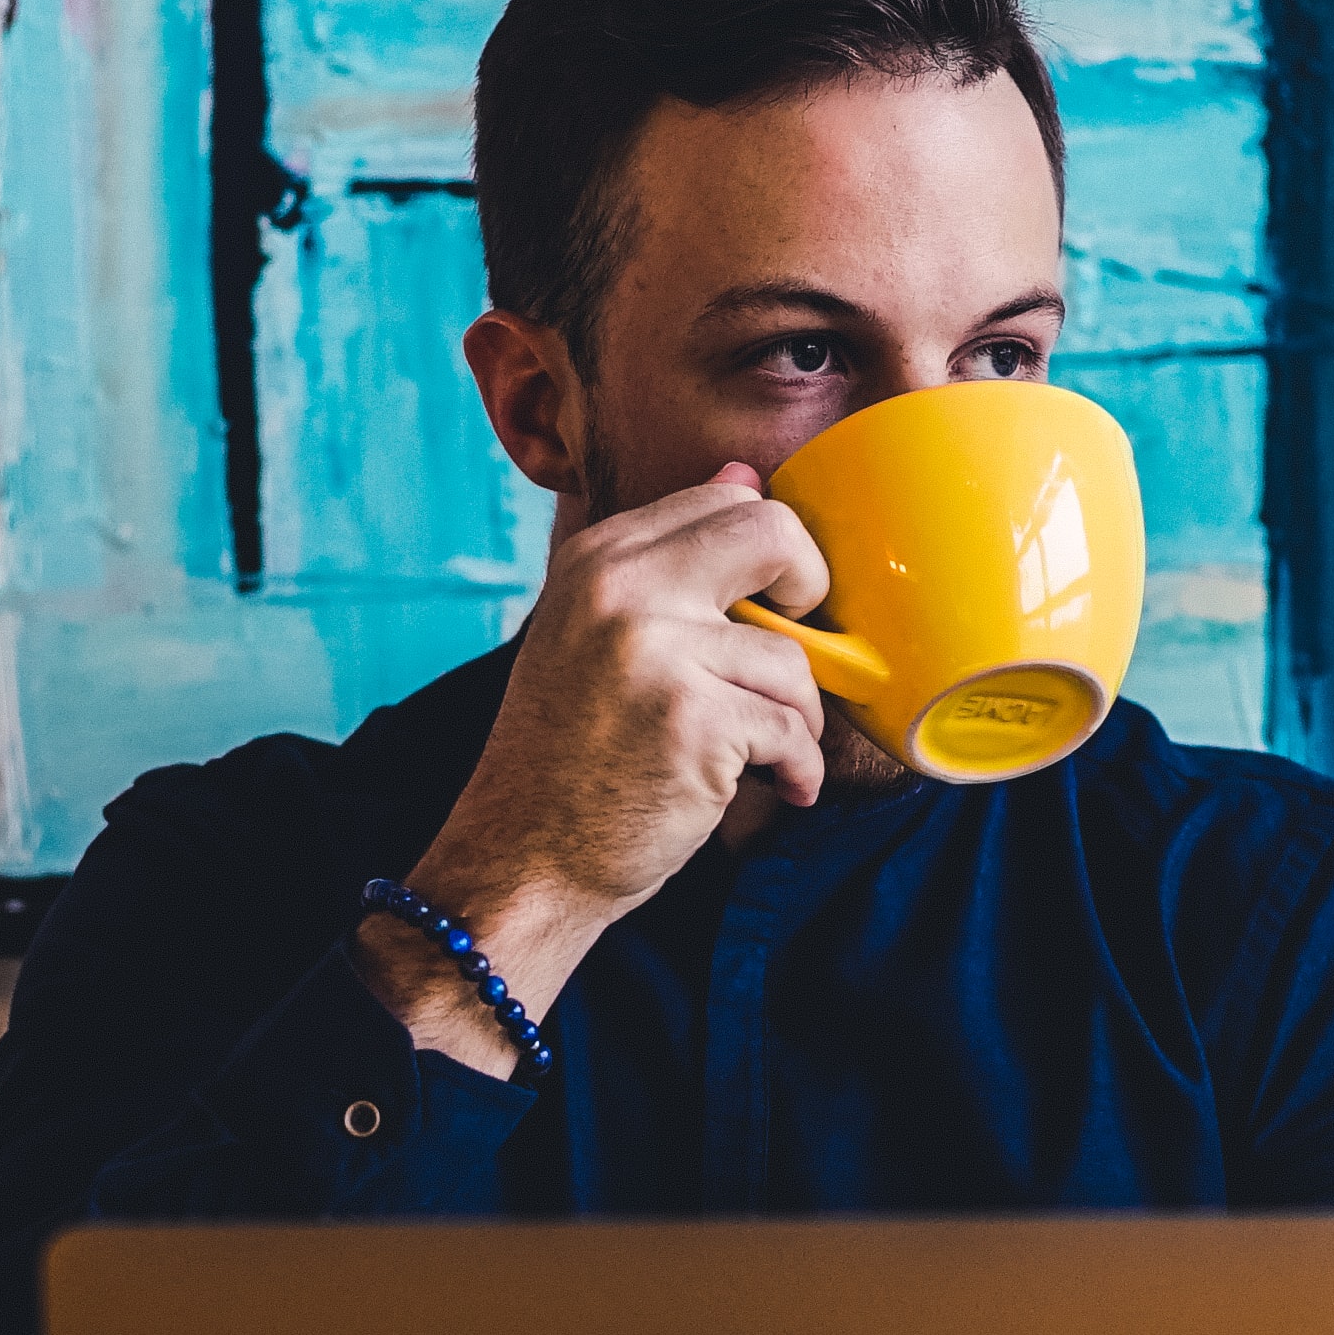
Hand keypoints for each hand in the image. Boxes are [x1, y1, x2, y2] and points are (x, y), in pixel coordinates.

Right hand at [357, 469, 829, 1074]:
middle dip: (810, 592)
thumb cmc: (570, 756)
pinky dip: (798, 770)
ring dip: (798, 719)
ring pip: (792, 657)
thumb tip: (745, 476)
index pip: (724, 500)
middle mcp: (622, 589)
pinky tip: (777, 789)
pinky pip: (792, 730)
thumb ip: (668, 561)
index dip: (773, 552)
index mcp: (598, 559)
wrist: (523, 858)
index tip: (776, 605)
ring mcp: (656, 651)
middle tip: (793, 655)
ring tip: (768, 756)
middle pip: (774, 535)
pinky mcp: (694, 721)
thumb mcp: (597, 634)